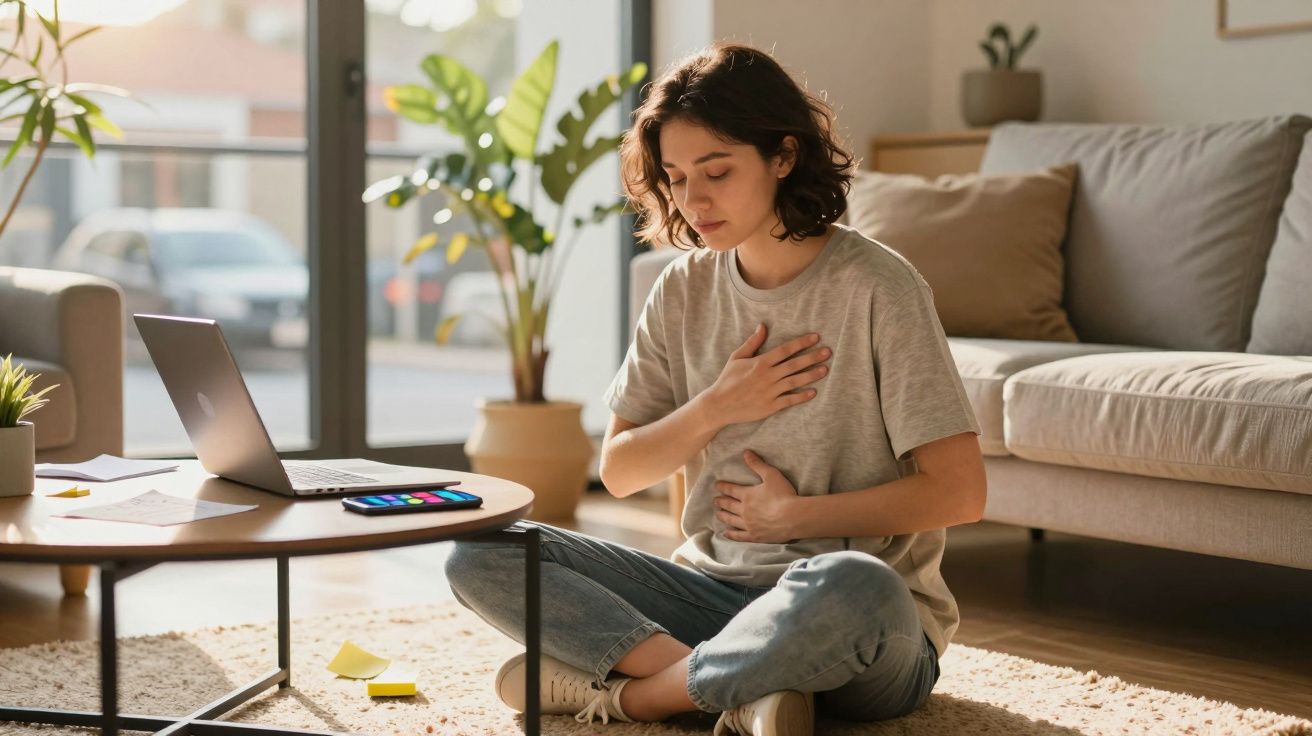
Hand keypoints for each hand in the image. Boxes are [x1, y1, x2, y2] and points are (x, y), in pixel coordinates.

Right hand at [700, 324, 829, 427]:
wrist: (719, 405)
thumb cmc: (728, 379)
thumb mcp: (737, 357)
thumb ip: (752, 342)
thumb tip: (763, 326)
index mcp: (760, 362)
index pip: (785, 350)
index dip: (801, 343)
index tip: (816, 337)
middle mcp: (767, 376)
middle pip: (794, 364)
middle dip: (812, 357)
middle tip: (828, 352)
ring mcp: (769, 392)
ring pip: (795, 381)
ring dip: (811, 375)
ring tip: (825, 369)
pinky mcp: (770, 406)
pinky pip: (789, 400)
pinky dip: (801, 397)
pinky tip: (813, 392)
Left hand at [713, 450, 800, 543]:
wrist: (792, 517)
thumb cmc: (783, 495)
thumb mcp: (771, 475)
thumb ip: (757, 464)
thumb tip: (746, 452)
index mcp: (747, 495)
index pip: (731, 489)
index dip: (723, 487)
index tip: (716, 485)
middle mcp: (744, 510)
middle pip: (729, 505)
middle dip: (721, 502)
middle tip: (715, 501)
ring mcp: (748, 524)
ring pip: (731, 520)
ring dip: (724, 516)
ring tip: (718, 514)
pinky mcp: (754, 536)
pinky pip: (739, 536)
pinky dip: (731, 535)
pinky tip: (726, 534)